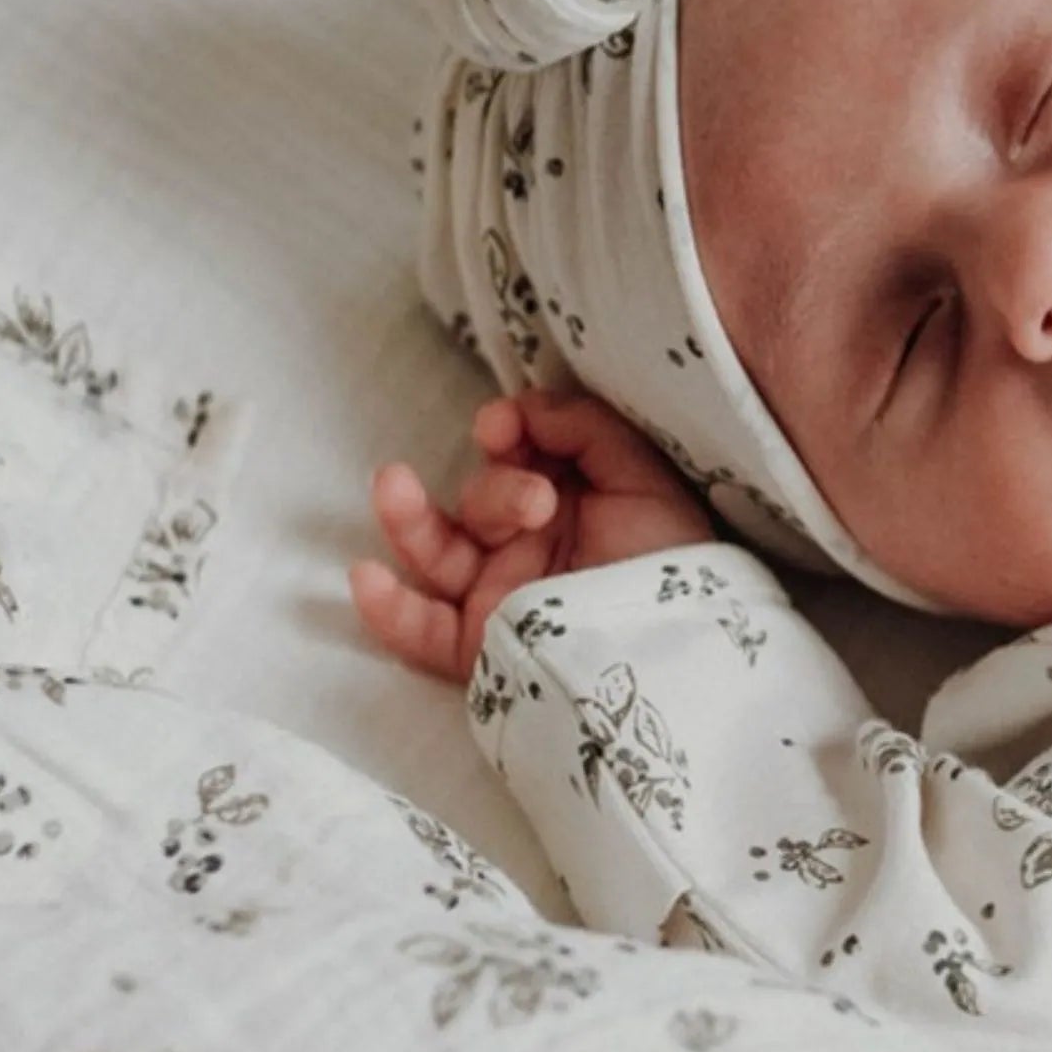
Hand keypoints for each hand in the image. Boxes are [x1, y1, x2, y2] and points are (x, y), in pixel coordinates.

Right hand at [349, 387, 714, 682]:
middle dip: (499, 490)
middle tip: (538, 501)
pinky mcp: (485, 644)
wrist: (686, 646)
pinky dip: (390, 610)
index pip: (515, 455)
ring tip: (392, 485)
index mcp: (566, 498)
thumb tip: (523, 406)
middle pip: (480, 501)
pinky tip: (365, 579)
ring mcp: (501, 591)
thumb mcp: (646, 478)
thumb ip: (586, 429)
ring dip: (410, 518)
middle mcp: (528, 542)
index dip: (504, 431)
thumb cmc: (675, 559)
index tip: (504, 424)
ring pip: (438, 553)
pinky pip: (423, 631)